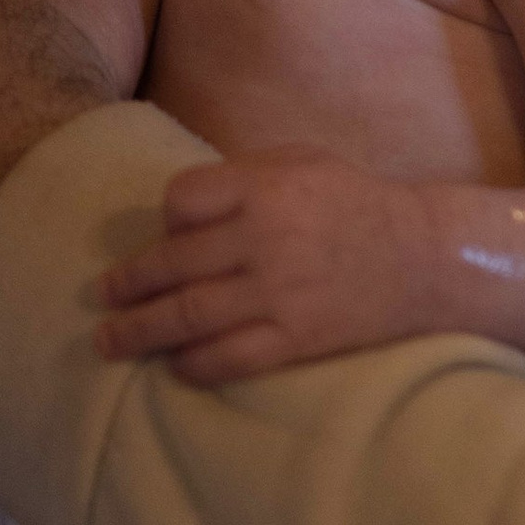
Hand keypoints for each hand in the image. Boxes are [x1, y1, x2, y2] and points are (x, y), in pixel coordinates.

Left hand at [97, 146, 418, 382]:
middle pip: (172, 264)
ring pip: (188, 315)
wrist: (425, 258)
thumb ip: (243, 173)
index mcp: (263, 188)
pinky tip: (174, 365)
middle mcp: (263, 239)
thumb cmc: (356, 202)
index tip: (167, 235)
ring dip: (140, 331)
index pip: (181, 202)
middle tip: (98, 296)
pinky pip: (230, 357)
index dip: (167, 220)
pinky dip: (193, 363)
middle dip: (127, 283)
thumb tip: (181, 205)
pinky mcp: (296, 338)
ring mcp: (278, 293)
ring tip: (110, 341)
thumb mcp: (303, 160)